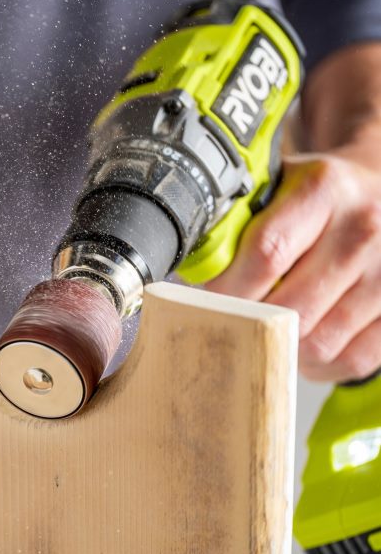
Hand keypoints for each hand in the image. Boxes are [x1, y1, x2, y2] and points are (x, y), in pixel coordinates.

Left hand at [204, 42, 380, 383]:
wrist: (376, 195)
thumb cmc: (311, 199)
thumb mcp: (274, 189)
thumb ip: (235, 222)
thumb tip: (191, 268)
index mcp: (323, 190)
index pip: (266, 254)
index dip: (227, 290)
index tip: (203, 304)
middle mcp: (363, 228)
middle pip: (291, 307)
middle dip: (250, 324)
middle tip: (230, 325)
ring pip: (318, 342)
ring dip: (283, 348)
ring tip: (267, 333)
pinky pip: (351, 360)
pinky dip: (318, 364)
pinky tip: (301, 346)